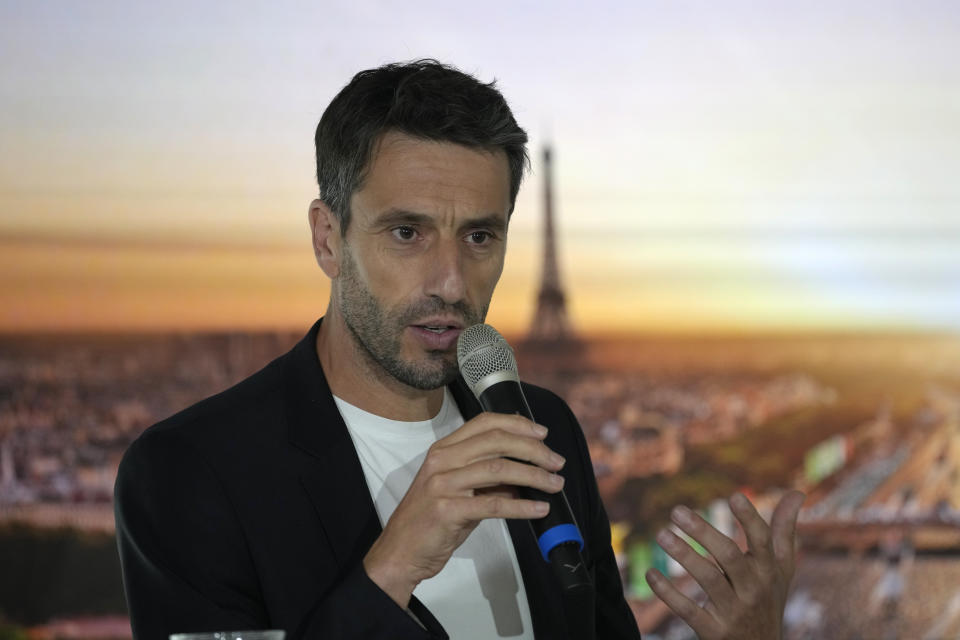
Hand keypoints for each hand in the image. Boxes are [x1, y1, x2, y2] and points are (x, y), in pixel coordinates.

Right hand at [363, 412, 565, 606]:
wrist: (400, 551)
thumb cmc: (430, 521)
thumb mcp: (458, 491)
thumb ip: (488, 480)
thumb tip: (526, 476)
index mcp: (443, 450)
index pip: (484, 423)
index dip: (517, 424)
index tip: (541, 433)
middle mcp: (442, 461)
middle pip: (496, 442)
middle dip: (533, 449)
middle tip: (556, 462)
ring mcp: (443, 484)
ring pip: (499, 469)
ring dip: (534, 476)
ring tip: (555, 484)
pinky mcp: (447, 510)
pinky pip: (494, 504)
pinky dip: (522, 506)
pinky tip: (539, 508)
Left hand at [646, 491, 804, 639]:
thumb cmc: (768, 599)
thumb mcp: (781, 569)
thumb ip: (785, 531)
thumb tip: (797, 491)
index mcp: (768, 570)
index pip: (763, 541)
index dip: (750, 519)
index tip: (734, 497)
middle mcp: (753, 589)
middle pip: (729, 556)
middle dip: (703, 532)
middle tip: (676, 511)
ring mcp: (733, 611)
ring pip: (708, 579)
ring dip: (683, 555)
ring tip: (661, 535)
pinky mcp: (713, 631)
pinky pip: (687, 610)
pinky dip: (668, 592)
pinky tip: (650, 574)